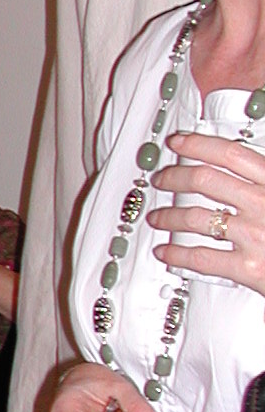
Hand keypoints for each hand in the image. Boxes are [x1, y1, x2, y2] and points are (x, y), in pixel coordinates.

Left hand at [149, 130, 264, 298]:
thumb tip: (245, 164)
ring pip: (195, 218)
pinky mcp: (248, 268)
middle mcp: (263, 204)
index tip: (178, 143)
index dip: (198, 144)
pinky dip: (176, 253)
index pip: (231, 154)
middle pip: (204, 180)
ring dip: (168, 216)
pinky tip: (166, 251)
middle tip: (161, 180)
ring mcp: (254, 236)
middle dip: (173, 177)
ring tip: (157, 217)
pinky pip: (200, 257)